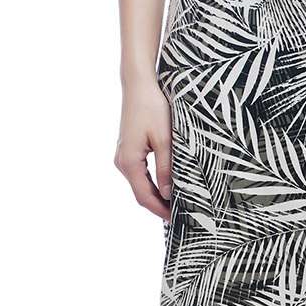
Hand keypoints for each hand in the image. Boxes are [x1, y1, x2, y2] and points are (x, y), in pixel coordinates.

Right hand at [115, 75, 172, 220]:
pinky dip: (153, 185)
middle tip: (182, 215)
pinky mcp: (129, 151)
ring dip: (157, 196)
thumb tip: (168, 194)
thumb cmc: (152, 108)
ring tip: (178, 204)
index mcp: (129, 162)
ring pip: (141, 185)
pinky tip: (168, 188)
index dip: (161, 211)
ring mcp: (124, 157)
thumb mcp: (165, 141)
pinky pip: (141, 175)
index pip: (145, 196)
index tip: (178, 220)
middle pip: (141, 194)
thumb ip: (166, 169)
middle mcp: (122, 162)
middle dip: (160, 206)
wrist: (139, 85)